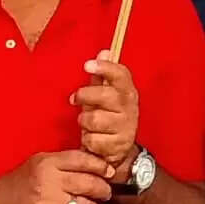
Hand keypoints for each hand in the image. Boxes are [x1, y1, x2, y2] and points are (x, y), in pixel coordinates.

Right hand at [0, 148, 120, 203]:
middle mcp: (49, 180)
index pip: (83, 160)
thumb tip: (95, 165)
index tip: (109, 172)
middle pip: (90, 183)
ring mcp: (48, 201)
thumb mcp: (39, 162)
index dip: (101, 166)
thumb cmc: (20, 182)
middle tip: (105, 193)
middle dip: (103, 190)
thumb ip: (64, 162)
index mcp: (48, 162)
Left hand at [70, 53, 140, 175]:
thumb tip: (104, 52)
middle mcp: (129, 108)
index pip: (121, 75)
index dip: (105, 68)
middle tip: (75, 98)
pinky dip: (87, 139)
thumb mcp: (106, 96)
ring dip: (84, 121)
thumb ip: (103, 76)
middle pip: (105, 95)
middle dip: (85, 96)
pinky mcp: (117, 146)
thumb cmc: (108, 117)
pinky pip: (92, 139)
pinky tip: (92, 138)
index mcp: (127, 92)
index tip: (87, 64)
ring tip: (87, 123)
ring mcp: (125, 128)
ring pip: (95, 119)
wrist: (119, 150)